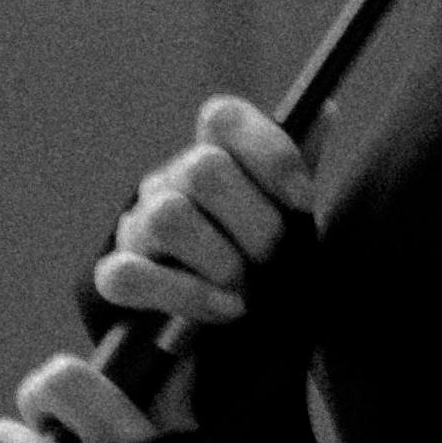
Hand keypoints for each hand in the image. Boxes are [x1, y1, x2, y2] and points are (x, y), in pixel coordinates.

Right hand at [93, 94, 316, 328]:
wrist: (224, 333)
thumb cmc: (258, 258)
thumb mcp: (285, 214)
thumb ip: (299, 164)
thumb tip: (325, 109)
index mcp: (211, 156)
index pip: (223, 118)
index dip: (269, 154)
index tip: (303, 201)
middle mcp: (168, 182)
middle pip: (204, 169)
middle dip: (254, 223)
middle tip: (274, 258)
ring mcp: (137, 228)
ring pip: (169, 217)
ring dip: (221, 261)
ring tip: (247, 288)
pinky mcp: (115, 278)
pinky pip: (130, 275)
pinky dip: (188, 296)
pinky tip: (226, 308)